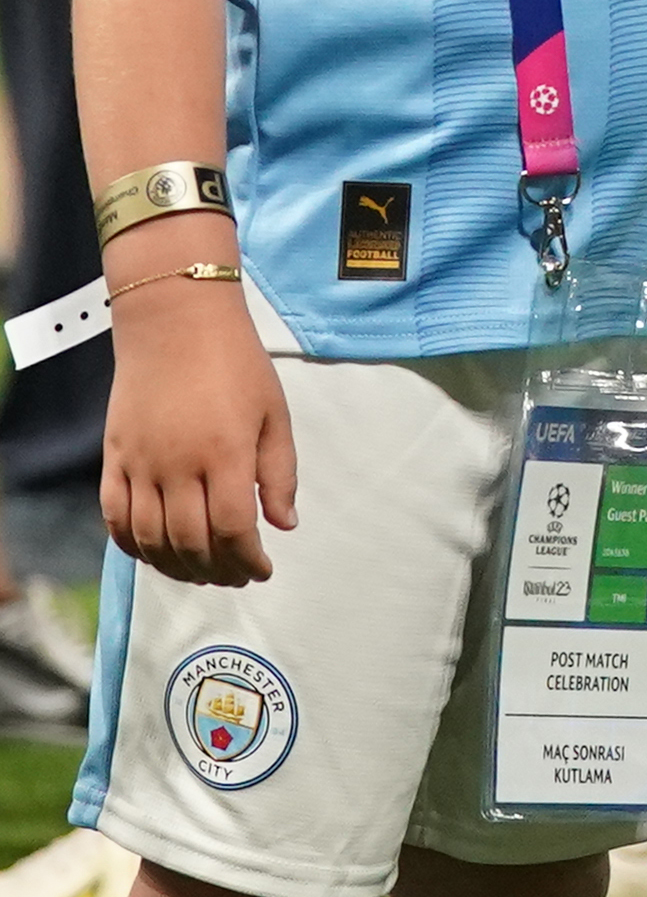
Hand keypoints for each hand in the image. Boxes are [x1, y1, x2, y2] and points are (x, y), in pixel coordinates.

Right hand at [104, 283, 296, 586]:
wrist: (175, 321)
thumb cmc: (236, 362)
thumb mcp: (275, 413)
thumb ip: (280, 472)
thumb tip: (283, 525)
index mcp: (226, 453)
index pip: (234, 529)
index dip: (249, 560)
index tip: (262, 569)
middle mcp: (178, 465)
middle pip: (191, 542)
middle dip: (217, 570)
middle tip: (235, 575)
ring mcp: (140, 463)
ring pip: (151, 538)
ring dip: (177, 567)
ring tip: (202, 571)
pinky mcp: (114, 457)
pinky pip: (114, 516)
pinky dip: (133, 545)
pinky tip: (155, 553)